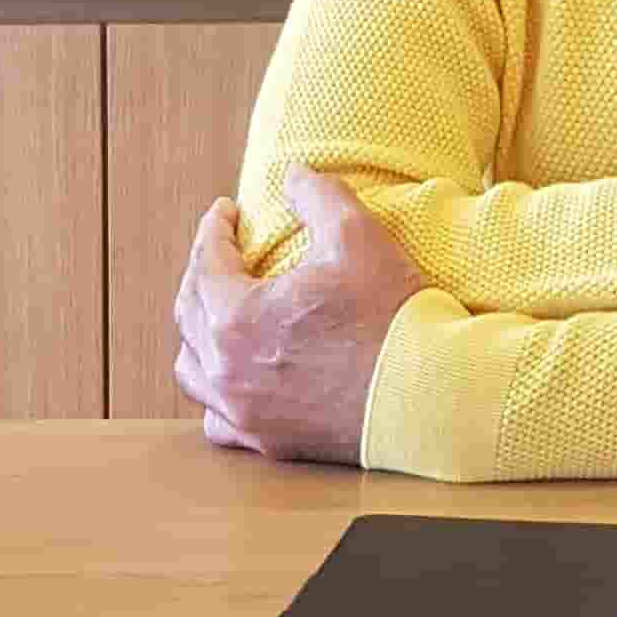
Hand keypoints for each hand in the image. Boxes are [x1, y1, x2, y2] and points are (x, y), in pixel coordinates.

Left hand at [171, 167, 424, 461]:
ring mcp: (245, 411)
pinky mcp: (269, 441)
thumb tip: (293, 175)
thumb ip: (318, 196)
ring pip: (192, 369)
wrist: (427, 394)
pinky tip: (234, 377)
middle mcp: (227, 370)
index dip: (212, 229)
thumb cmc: (390, 316)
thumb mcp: (357, 236)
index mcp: (236, 318)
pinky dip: (217, 394)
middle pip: (190, 312)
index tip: (226, 212)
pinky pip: (217, 419)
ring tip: (220, 311)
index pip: (204, 262)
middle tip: (223, 251)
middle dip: (202, 273)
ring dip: (199, 333)